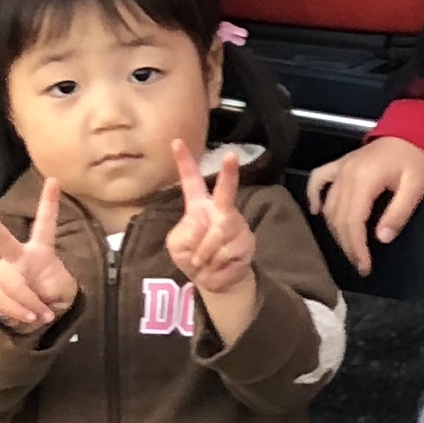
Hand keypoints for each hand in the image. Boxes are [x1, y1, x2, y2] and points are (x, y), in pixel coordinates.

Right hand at [0, 176, 75, 332]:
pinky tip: (31, 317)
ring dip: (29, 303)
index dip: (49, 202)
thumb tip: (35, 298)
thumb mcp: (62, 289)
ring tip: (42, 313)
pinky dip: (21, 313)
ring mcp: (2, 273)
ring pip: (11, 285)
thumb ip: (53, 289)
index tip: (54, 179)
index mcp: (40, 250)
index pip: (45, 224)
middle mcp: (17, 256)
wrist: (34, 314)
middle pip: (3, 242)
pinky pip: (5, 303)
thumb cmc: (51, 291)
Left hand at [167, 140, 254, 300]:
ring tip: (204, 262)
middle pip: (226, 190)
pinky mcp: (247, 242)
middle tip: (232, 155)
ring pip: (218, 235)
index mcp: (199, 206)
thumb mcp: (177, 245)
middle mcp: (221, 210)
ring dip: (205, 255)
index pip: (191, 180)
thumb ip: (185, 233)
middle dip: (229, 173)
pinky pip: (227, 252)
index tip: (176, 141)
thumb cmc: (193, 257)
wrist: (215, 281)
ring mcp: (236, 225)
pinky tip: (218, 266)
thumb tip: (205, 229)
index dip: (184, 162)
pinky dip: (216, 265)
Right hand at [305, 136, 423, 274]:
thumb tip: (381, 239)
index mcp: (363, 180)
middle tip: (360, 265)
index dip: (357, 247)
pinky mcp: (341, 163)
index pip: (353, 222)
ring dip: (336, 230)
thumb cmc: (420, 157)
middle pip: (338, 218)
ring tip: (349, 249)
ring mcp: (340, 168)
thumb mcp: (416, 186)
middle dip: (347, 245)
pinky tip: (317, 212)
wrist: (417, 128)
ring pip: (329, 206)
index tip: (365, 266)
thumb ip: (398, 213)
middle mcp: (345, 175)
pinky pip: (319, 179)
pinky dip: (314, 195)